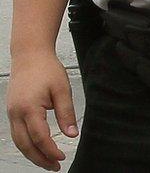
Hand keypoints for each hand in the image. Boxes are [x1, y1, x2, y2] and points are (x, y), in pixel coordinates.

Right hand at [6, 51, 77, 171]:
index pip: (40, 137)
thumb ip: (66, 113)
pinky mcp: (12, 111)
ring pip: (18, 141)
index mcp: (29, 108)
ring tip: (48, 161)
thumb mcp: (62, 90)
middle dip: (40, 159)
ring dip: (32, 154)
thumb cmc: (46, 69)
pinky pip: (17, 133)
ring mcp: (11, 112)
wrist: (29, 55)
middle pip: (25, 144)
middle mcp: (16, 113)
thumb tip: (72, 134)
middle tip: (55, 167)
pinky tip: (38, 147)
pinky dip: (26, 143)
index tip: (63, 156)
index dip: (51, 150)